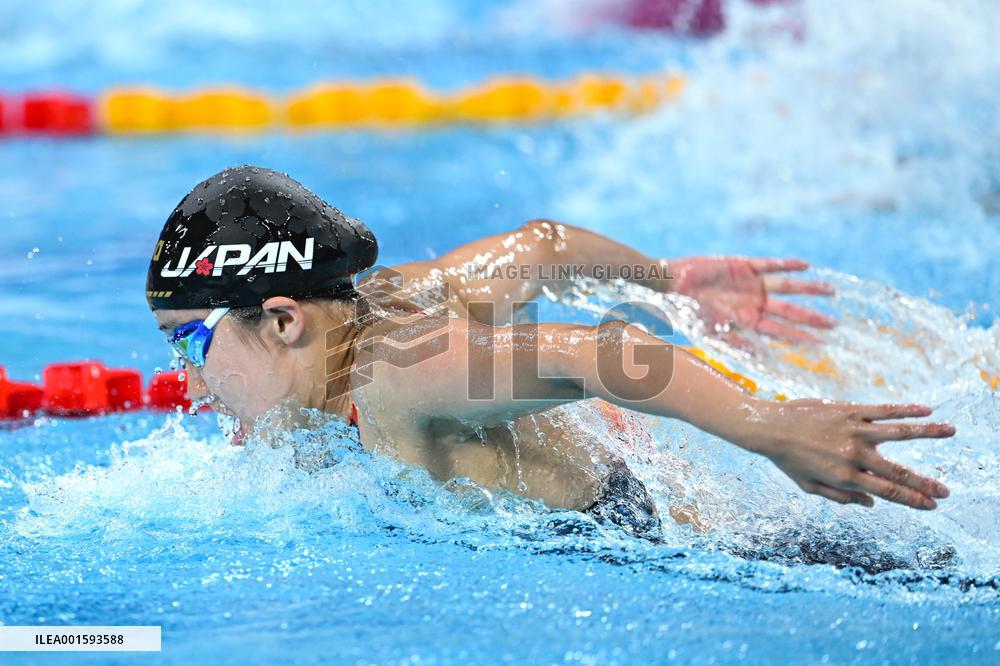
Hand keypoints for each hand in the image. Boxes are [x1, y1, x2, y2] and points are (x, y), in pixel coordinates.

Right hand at [669, 256, 835, 344]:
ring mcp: (752, 284)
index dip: (800, 337)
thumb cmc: (687, 311)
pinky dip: (787, 265)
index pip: (780, 331)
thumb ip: (735, 342)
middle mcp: (754, 303)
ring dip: (808, 289)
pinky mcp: (744, 265)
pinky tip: (806, 266)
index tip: (822, 343)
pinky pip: (771, 265)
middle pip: (790, 311)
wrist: (672, 284)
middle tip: (834, 324)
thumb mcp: (711, 332)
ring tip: (830, 291)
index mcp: (747, 321)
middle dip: (812, 317)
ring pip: (787, 287)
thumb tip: (759, 357)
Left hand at [745, 399, 954, 509]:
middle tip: (947, 492)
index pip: (887, 492)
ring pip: (899, 433)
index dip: (912, 500)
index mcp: (844, 477)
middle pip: (897, 471)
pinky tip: (926, 410)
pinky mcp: (849, 410)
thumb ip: (841, 497)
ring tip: (952, 432)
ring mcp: (853, 431)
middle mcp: (853, 455)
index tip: (932, 505)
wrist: (768, 427)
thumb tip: (871, 504)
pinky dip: (906, 410)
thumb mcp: (810, 487)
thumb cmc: (788, 459)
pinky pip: (883, 410)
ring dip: (928, 433)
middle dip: (924, 483)